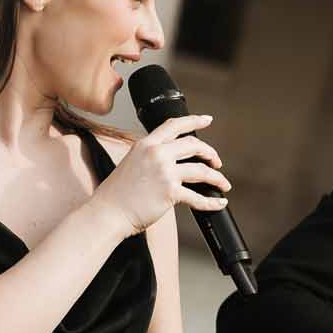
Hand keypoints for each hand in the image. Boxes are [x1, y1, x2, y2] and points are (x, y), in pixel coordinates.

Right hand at [92, 114, 231, 233]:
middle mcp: (156, 153)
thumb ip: (151, 156)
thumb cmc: (118, 193)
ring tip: (223, 184)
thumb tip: (173, 159)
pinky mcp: (170, 192)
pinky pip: (199, 198)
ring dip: (218, 178)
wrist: (108, 211)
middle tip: (217, 163)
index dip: (194, 121)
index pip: (174, 125)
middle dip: (211, 154)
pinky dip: (213, 202)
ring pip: (202, 170)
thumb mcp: (132, 162)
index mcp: (146, 144)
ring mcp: (164, 172)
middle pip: (194, 145)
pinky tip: (220, 202)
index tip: (207, 120)